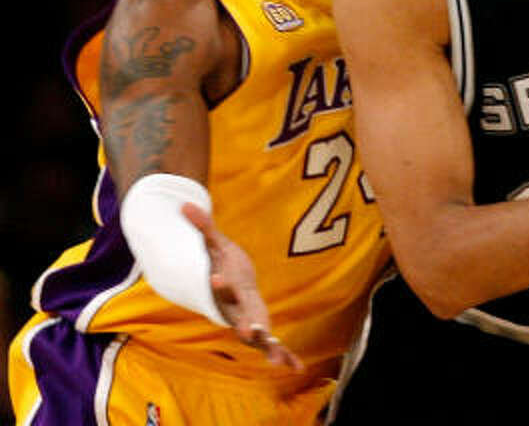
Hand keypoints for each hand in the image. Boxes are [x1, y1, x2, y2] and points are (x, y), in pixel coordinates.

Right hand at [181, 203, 303, 371]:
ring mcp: (246, 320)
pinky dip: (284, 355)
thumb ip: (203, 227)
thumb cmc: (220, 263)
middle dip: (242, 323)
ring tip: (276, 357)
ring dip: (265, 345)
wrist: (227, 283)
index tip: (217, 278)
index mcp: (222, 288)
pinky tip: (298, 368)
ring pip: (255, 337)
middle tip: (247, 331)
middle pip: (236, 316)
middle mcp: (232, 309)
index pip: (219, 287)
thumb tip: (186, 204)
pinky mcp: (260, 328)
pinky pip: (272, 345)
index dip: (219, 284)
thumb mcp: (213, 244)